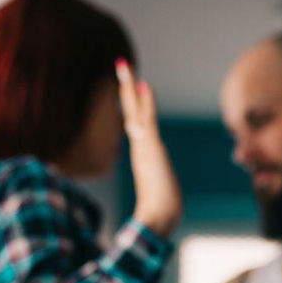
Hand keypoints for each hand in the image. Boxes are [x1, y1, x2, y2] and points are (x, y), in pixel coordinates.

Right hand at [116, 60, 182, 237]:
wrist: (158, 219)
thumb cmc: (159, 214)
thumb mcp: (160, 196)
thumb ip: (156, 196)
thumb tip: (148, 213)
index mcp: (143, 154)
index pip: (136, 122)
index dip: (133, 104)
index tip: (134, 86)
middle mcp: (140, 146)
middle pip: (129, 110)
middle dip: (125, 87)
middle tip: (121, 63)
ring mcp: (143, 146)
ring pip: (134, 110)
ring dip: (129, 86)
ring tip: (124, 64)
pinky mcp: (150, 149)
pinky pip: (148, 120)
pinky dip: (146, 103)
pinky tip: (145, 85)